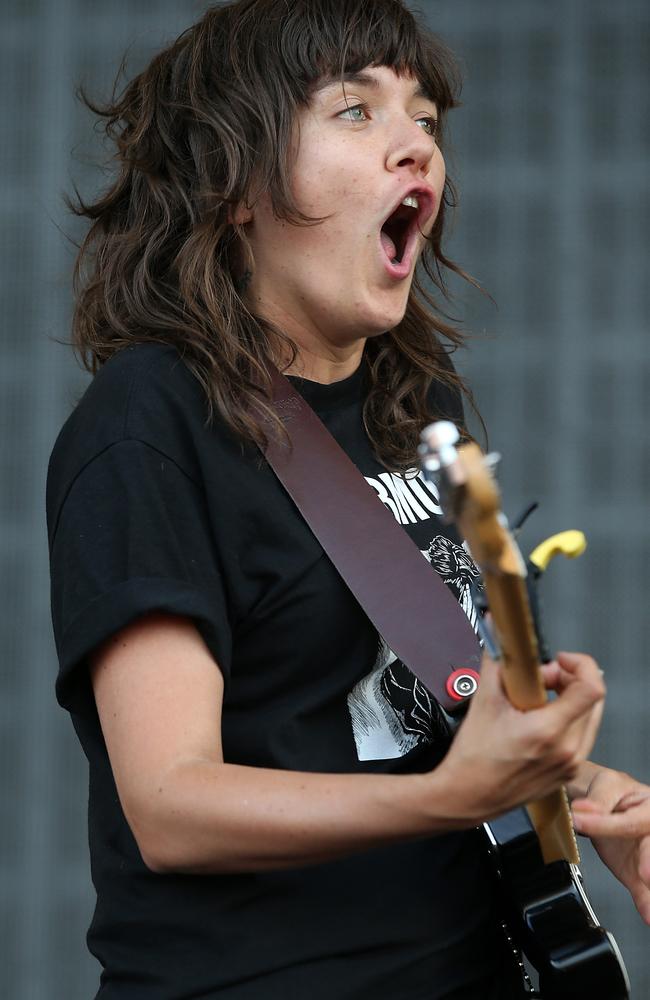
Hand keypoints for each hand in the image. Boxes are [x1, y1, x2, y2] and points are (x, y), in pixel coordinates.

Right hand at [437, 649, 604, 823]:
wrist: (467, 796)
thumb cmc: (472, 760)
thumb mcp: (483, 701)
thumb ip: (496, 662)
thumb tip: (498, 637)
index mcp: (548, 731)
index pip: (591, 688)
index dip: (580, 664)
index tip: (561, 660)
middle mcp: (567, 751)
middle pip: (592, 699)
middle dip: (569, 679)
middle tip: (543, 678)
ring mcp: (570, 765)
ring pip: (589, 718)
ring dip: (569, 699)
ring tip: (538, 700)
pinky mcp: (568, 773)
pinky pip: (581, 737)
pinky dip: (566, 720)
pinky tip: (539, 721)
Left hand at [572, 768, 649, 923]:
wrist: (601, 804)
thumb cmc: (611, 791)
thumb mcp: (605, 785)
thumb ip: (598, 799)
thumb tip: (585, 809)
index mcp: (648, 809)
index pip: (630, 822)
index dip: (606, 825)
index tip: (580, 820)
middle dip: (649, 861)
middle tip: (645, 873)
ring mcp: (646, 856)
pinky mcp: (638, 875)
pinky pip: (644, 891)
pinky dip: (646, 904)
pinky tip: (648, 914)